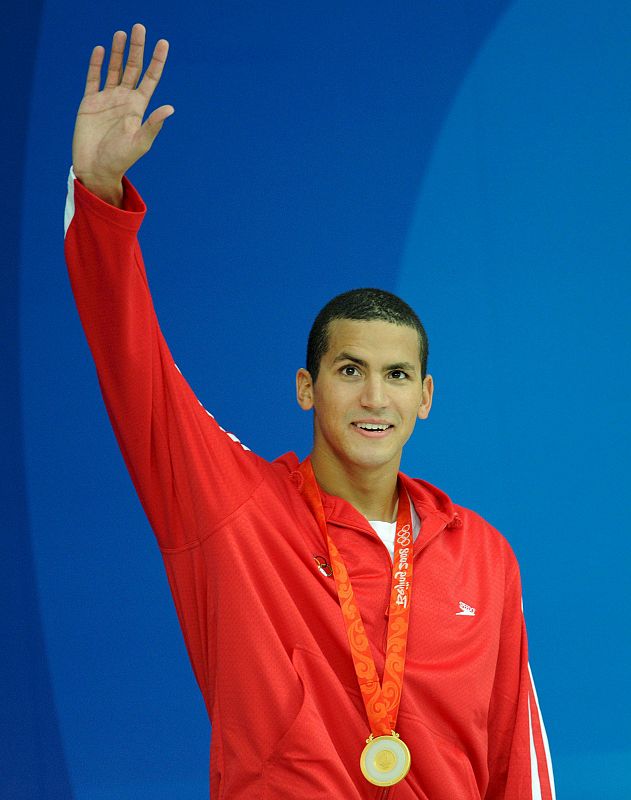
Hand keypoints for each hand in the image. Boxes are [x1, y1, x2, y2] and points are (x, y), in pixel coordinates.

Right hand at [72, 23, 173, 203]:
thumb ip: (153, 124)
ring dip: (117, 51)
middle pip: (133, 68)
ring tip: (120, 33)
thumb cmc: (120, 160)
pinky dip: (96, 64)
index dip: (157, 61)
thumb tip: (170, 108)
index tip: (163, 43)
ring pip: (113, 69)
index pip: (150, 79)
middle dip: (137, 48)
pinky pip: (93, 78)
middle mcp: (124, 100)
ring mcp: (107, 99)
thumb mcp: (140, 143)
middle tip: (139, 27)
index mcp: (138, 108)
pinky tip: (99, 49)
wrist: (96, 168)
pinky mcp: (90, 102)